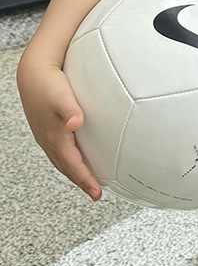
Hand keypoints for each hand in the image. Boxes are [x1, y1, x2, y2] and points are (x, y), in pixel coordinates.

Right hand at [17, 57, 101, 200]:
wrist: (32, 73)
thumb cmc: (47, 83)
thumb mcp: (62, 96)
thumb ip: (70, 110)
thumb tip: (76, 123)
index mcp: (54, 136)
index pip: (73, 165)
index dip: (85, 180)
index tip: (97, 193)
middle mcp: (48, 139)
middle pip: (67, 168)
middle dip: (81, 182)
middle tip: (96, 193)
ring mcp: (45, 135)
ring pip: (61, 161)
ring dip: (74, 173)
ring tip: (87, 181)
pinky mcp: (46, 129)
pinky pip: (58, 152)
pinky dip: (68, 160)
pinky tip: (75, 157)